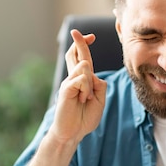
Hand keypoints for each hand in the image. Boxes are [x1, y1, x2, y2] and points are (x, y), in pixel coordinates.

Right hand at [50, 29, 106, 144]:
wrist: (73, 133)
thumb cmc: (85, 118)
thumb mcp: (100, 100)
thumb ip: (100, 85)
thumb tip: (93, 74)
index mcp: (83, 80)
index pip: (83, 58)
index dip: (85, 46)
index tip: (91, 36)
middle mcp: (74, 78)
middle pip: (75, 54)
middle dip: (79, 42)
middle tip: (76, 32)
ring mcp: (68, 82)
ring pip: (85, 67)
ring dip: (90, 83)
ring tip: (85, 99)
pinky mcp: (65, 88)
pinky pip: (82, 79)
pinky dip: (86, 90)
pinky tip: (82, 100)